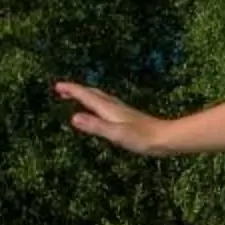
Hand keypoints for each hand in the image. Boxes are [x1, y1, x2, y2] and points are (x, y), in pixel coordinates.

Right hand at [53, 80, 170, 154]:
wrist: (167, 138)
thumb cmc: (142, 138)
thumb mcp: (116, 134)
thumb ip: (96, 125)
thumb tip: (73, 117)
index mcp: (109, 109)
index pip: (87, 96)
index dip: (72, 90)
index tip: (57, 86)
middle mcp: (115, 107)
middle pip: (93, 94)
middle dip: (77, 90)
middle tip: (61, 89)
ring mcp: (123, 111)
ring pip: (101, 98)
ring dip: (87, 95)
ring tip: (77, 96)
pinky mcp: (128, 117)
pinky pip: (107, 105)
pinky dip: (98, 103)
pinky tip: (102, 110)